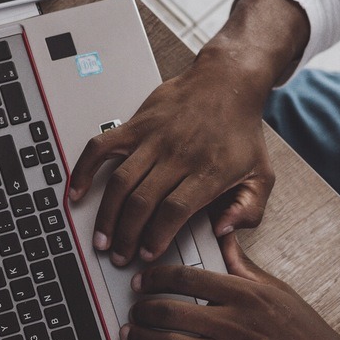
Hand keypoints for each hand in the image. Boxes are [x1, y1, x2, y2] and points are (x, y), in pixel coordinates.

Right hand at [67, 52, 274, 265]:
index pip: (175, 211)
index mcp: (208, 171)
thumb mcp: (262, 175)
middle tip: (121, 256)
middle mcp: (178, 154)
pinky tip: (77, 192)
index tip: (148, 254)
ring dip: (107, 215)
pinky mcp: (136, 124)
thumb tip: (224, 230)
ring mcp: (153, 138)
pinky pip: (102, 147)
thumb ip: (248, 209)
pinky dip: (84, 170)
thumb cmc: (241, 131)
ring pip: (120, 182)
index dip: (157, 236)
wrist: (227, 83)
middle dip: (127, 235)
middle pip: (143, 202)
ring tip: (102, 239)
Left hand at [121, 234, 339, 339]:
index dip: (155, 278)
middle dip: (142, 310)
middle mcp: (233, 325)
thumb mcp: (277, 291)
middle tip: (134, 311)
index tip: (141, 281)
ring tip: (131, 337)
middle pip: (170, 311)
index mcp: (244, 296)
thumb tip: (223, 238)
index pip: (187, 279)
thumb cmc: (306, 335)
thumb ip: (244, 267)